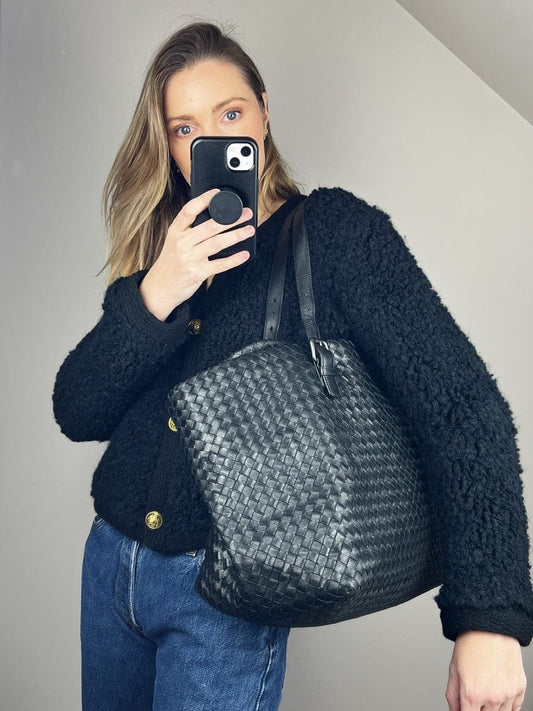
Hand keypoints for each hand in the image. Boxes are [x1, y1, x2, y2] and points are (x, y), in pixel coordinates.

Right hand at [139, 188, 253, 319]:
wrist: (159, 287)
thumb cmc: (171, 263)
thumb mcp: (174, 242)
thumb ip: (189, 230)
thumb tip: (215, 219)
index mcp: (176, 231)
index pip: (189, 210)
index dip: (203, 200)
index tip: (217, 193)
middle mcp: (182, 243)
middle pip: (210, 226)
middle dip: (231, 219)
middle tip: (246, 213)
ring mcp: (189, 258)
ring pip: (217, 243)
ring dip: (236, 236)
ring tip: (249, 230)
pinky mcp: (197, 273)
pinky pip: (219, 264)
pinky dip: (234, 259)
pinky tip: (244, 254)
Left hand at [446, 630, 526, 709]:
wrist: (490, 626)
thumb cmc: (470, 644)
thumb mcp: (453, 670)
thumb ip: (452, 696)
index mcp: (472, 694)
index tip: (466, 709)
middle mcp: (492, 697)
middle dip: (479, 709)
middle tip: (476, 696)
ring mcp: (508, 694)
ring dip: (493, 708)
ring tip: (487, 689)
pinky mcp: (520, 687)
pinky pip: (515, 707)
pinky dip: (508, 704)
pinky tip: (500, 691)